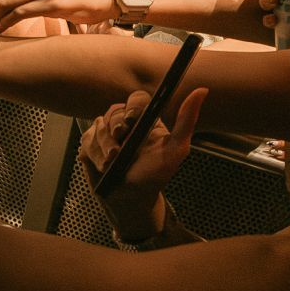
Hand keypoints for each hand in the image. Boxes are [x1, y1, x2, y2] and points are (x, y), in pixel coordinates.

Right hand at [78, 87, 208, 239]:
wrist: (131, 200)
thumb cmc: (155, 175)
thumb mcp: (176, 150)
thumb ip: (187, 120)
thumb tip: (203, 90)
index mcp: (146, 119)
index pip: (137, 99)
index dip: (132, 107)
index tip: (131, 121)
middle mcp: (125, 122)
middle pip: (114, 111)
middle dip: (115, 131)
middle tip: (120, 150)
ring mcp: (106, 131)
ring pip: (98, 126)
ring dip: (105, 148)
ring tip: (113, 163)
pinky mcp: (90, 143)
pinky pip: (86, 140)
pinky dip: (94, 155)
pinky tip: (103, 166)